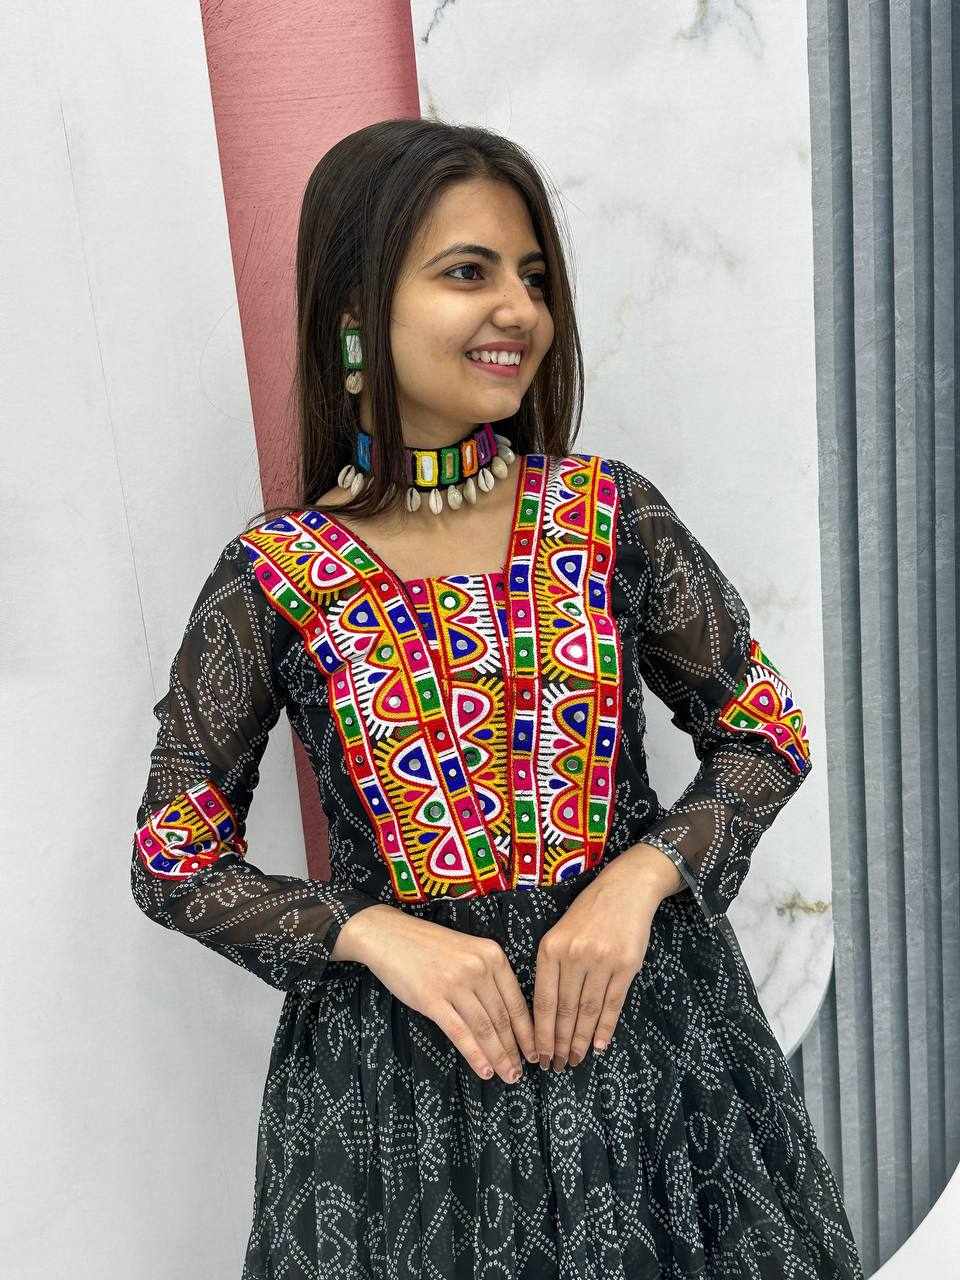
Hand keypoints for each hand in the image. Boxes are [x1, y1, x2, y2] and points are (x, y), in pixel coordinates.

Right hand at [335, 905, 538, 1082]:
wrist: (389, 935)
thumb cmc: (428, 945)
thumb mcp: (468, 951)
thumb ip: (488, 977)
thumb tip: (505, 1018)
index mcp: (492, 955)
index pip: (516, 1001)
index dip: (527, 1031)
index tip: (533, 1051)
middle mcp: (479, 968)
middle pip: (502, 1018)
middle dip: (513, 1049)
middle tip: (520, 1072)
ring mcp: (455, 984)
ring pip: (484, 1028)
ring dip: (498, 1056)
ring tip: (507, 1075)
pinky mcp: (432, 999)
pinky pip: (459, 1032)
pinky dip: (475, 1055)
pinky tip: (484, 1070)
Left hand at [532, 843, 681, 1070]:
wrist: (625, 889)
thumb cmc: (588, 914)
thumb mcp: (559, 934)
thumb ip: (551, 968)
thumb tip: (546, 1014)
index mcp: (550, 949)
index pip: (542, 1000)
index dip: (540, 1032)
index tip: (537, 1055)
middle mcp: (573, 956)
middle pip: (564, 1010)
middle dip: (558, 1043)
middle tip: (555, 1066)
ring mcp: (601, 961)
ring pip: (588, 1010)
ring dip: (580, 1040)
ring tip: (575, 1060)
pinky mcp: (626, 965)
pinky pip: (613, 1003)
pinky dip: (605, 1027)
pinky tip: (599, 1045)